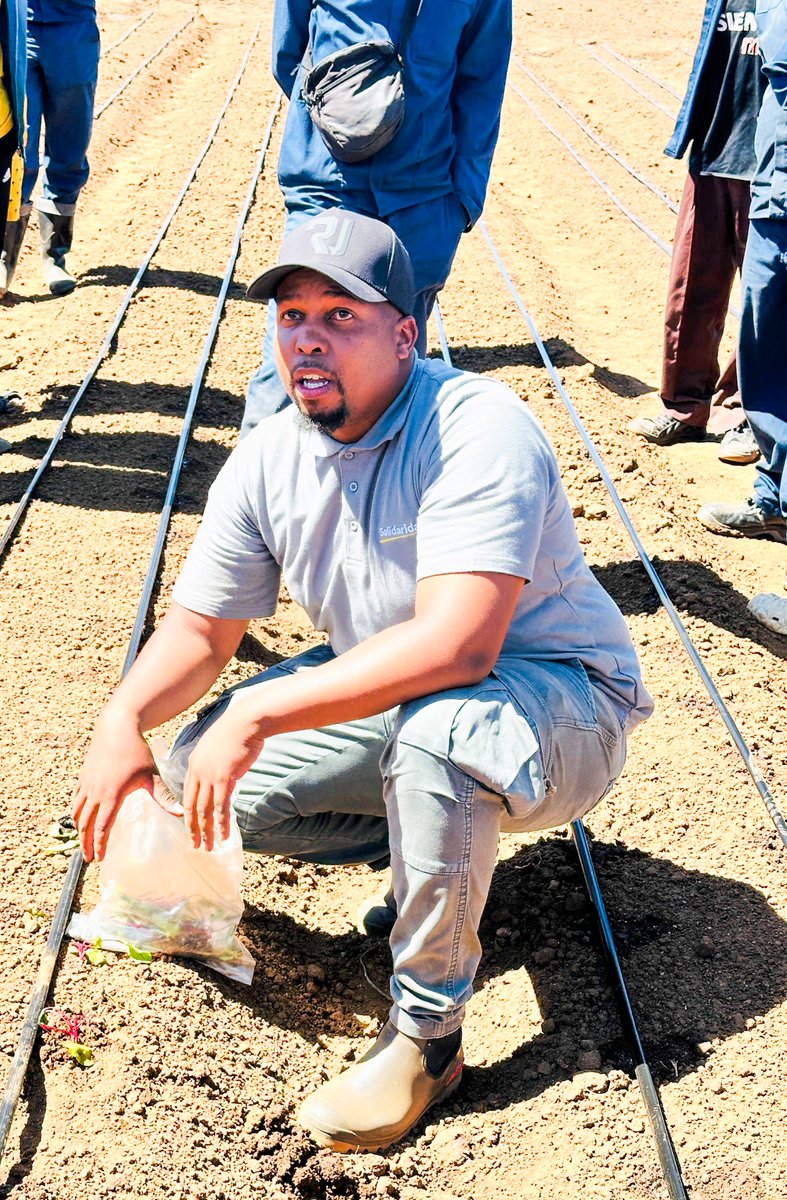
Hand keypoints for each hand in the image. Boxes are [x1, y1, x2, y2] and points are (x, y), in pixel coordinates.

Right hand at [72, 710, 157, 861]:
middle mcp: (96, 792)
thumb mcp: (152, 774)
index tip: (100, 858)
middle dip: (85, 843)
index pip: (102, 826)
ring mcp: (87, 783)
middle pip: (85, 824)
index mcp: (112, 795)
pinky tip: (78, 817)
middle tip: (88, 859)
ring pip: (77, 812)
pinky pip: (76, 798)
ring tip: (82, 842)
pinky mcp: (83, 775)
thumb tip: (180, 813)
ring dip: (78, 829)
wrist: (117, 727)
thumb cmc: (136, 750)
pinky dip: (75, 811)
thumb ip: (163, 796)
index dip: (100, 844)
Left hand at [182, 701, 264, 850]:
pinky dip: (222, 823)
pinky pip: (221, 806)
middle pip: (191, 806)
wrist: (246, 721)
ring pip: (204, 810)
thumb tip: (221, 777)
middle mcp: (197, 772)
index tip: (191, 828)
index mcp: (194, 764)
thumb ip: (214, 764)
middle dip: (193, 828)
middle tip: (196, 845)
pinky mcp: (223, 777)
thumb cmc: (237, 732)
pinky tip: (224, 835)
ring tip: (209, 846)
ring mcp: (209, 775)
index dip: (188, 814)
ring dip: (207, 831)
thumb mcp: (218, 748)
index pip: (187, 795)